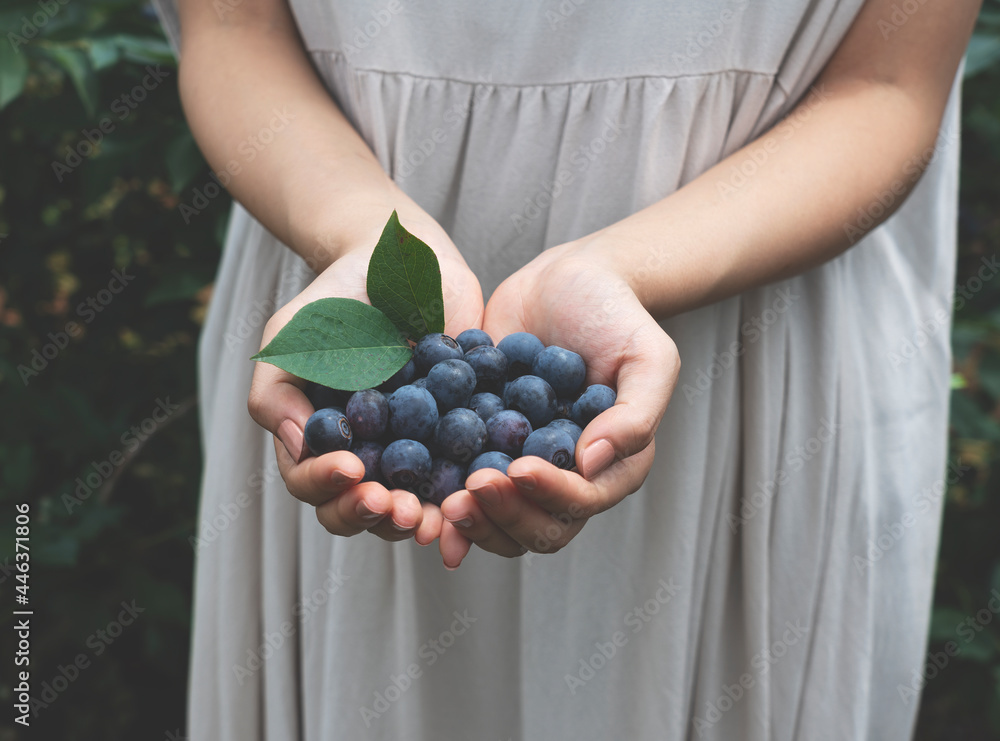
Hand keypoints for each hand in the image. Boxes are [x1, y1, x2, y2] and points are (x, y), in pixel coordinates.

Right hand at [247, 205, 483, 546]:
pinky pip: (467, 473)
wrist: (398, 262)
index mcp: (321, 444)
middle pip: (362, 511)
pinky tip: (478, 488)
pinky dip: (471, 490)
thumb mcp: (290, 337)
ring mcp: (417, 452)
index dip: (327, 487)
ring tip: (433, 514)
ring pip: (416, 506)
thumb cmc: (335, 301)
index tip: (350, 467)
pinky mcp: (463, 436)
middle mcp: (368, 459)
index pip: (313, 485)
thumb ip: (277, 391)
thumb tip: (299, 446)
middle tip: (394, 506)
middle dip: (375, 515)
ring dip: (424, 518)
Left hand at [438, 241, 678, 567]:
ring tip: (443, 502)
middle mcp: (566, 477)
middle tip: (471, 491)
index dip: (550, 494)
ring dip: (470, 521)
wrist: (567, 280)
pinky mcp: (482, 445)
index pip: (581, 502)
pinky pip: (459, 482)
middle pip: (537, 527)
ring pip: (496, 519)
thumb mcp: (647, 356)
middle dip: (503, 516)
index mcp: (611, 467)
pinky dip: (439, 496)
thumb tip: (591, 463)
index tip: (519, 468)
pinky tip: (415, 490)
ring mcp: (521, 464)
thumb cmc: (616, 315)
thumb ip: (635, 415)